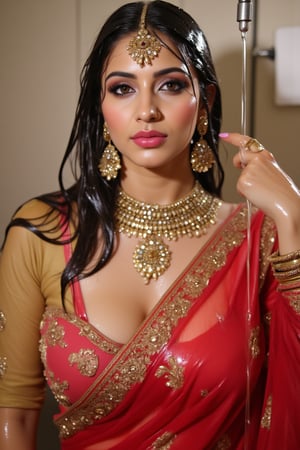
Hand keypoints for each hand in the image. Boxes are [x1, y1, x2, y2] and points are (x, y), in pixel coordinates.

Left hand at [219, 132, 299, 252]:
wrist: (286, 205)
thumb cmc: (282, 193)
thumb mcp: (272, 173)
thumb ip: (259, 167)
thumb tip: (246, 169)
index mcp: (267, 157)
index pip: (248, 142)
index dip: (233, 137)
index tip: (223, 135)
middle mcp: (258, 159)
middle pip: (239, 157)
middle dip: (237, 162)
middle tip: (239, 166)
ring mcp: (250, 169)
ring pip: (240, 177)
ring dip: (246, 185)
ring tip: (261, 191)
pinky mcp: (243, 181)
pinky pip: (239, 188)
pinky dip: (245, 193)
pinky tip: (257, 195)